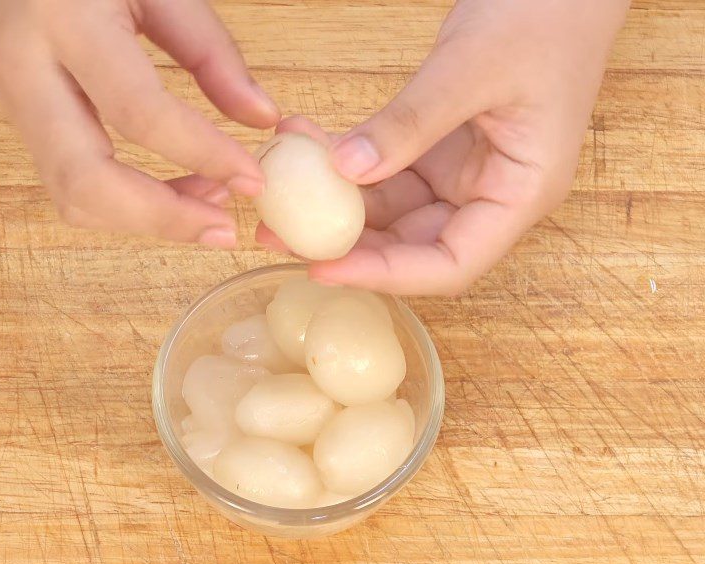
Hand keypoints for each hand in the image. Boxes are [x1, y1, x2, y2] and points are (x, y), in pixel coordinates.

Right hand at [0, 0, 279, 246]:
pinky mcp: (19, 122)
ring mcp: (11, 101)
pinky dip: (126, 206)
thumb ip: (209, 50)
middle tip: (224, 229)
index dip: (204, 154)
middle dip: (163, 219)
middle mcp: (22, 68)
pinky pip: (71, 186)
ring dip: (145, 218)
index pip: (139, 112)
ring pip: (73, 198)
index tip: (253, 180)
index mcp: (62, 17)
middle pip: (87, 183)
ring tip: (208, 204)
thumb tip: (262, 118)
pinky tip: (174, 193)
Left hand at [261, 0, 628, 294]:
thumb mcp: (472, 67)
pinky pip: (386, 173)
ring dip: (336, 205)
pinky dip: (346, 165)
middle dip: (347, 245)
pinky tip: (306, 146)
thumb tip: (345, 170)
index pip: (450, 265)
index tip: (324, 268)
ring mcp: (462, 177)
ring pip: (391, 213)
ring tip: (280, 190)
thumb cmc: (545, 15)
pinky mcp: (439, 154)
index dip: (386, 276)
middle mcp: (490, 198)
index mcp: (519, 196)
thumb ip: (411, 123)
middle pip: (412, 247)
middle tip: (282, 237)